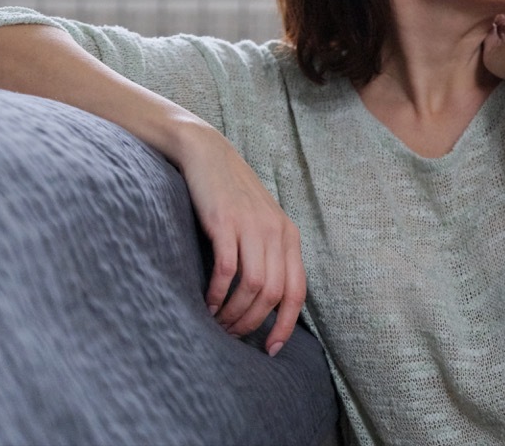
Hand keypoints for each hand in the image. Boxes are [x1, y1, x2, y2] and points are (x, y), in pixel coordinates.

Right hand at [172, 122, 305, 355]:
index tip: (271, 349)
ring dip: (234, 313)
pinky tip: (207, 303)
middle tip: (233, 335)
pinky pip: (227, 270)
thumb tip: (267, 299)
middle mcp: (276, 232)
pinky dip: (218, 294)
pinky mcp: (225, 223)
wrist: (208, 155)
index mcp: (289, 236)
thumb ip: (270, 253)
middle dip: (253, 323)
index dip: (285, 325)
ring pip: (253, 286)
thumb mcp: (261, 223)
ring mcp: (251, 227)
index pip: (296, 291)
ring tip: (218, 322)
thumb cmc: (233, 195)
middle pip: (273, 294)